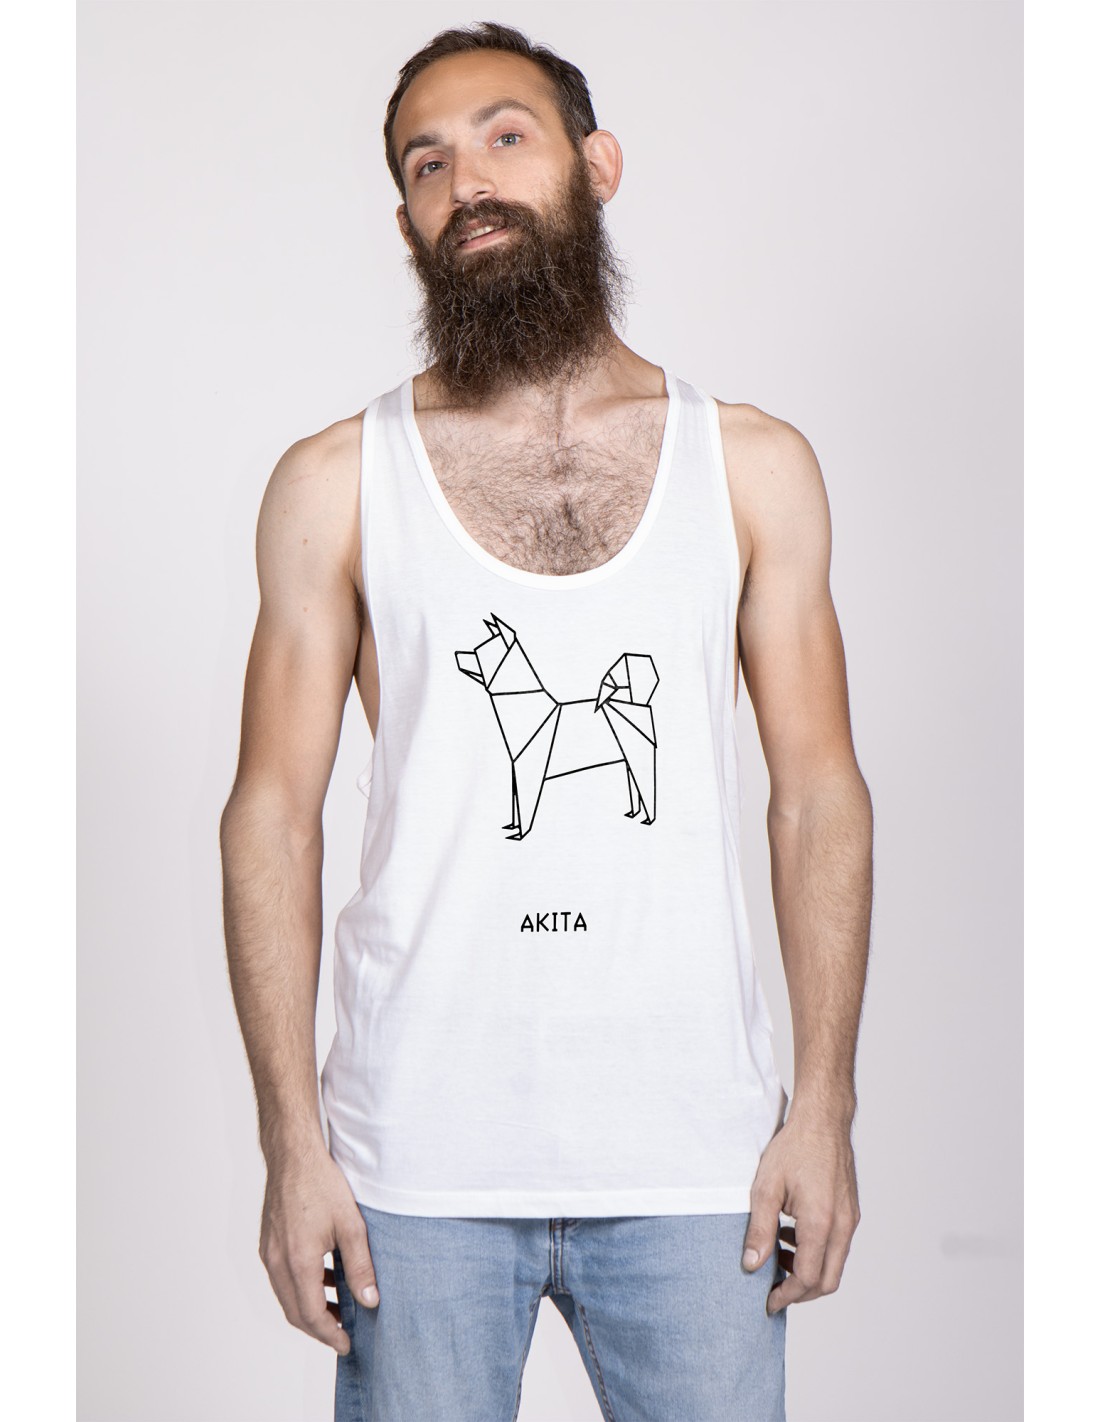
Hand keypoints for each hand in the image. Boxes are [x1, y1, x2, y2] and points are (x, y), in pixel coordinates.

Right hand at [258, 1143, 379, 1353]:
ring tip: (339, 1309)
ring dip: (310, 1308)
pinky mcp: (269, 1243)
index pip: (312, 1315)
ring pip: (287, 1296)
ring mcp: (269, 1253)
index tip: (347, 1345)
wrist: (293, 1154)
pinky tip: (325, 1278)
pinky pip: (282, 1277)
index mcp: (298, 1262)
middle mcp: (277, 1262)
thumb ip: (361, 1266)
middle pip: (295, 1312)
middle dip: (320, 1328)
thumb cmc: (321, 1183)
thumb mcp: (350, 1225)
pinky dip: (301, 1287)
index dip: (330, 1335)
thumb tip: (370, 1300)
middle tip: (344, 1334)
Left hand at [741, 1110, 860, 1314]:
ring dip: (808, 1271)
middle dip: (800, 1292)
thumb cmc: (795, 1147)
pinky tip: (791, 1234)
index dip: (786, 1295)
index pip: (808, 1278)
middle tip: (773, 1290)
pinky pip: (838, 1245)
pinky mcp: (850, 1211)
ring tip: (778, 1256)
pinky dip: (817, 1252)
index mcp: (821, 1222)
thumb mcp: (766, 1187)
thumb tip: (751, 1265)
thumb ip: (759, 1229)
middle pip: (827, 1281)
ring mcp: (850, 1219)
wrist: (823, 1120)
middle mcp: (842, 1225)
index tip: (767, 1301)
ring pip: (834, 1264)